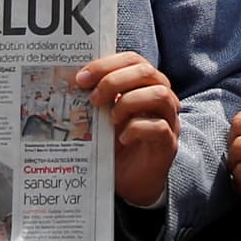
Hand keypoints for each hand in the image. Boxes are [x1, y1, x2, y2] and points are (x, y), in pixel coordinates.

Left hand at [77, 51, 183, 208]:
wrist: (130, 181)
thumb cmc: (116, 143)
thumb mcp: (103, 116)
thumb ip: (96, 97)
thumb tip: (71, 82)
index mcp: (144, 85)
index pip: (132, 60)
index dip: (106, 64)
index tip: (82, 78)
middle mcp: (160, 98)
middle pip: (147, 72)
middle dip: (115, 81)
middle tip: (93, 99)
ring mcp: (168, 120)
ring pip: (160, 95)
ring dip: (129, 102)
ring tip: (111, 118)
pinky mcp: (168, 143)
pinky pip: (159, 127)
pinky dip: (137, 128)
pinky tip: (122, 138)